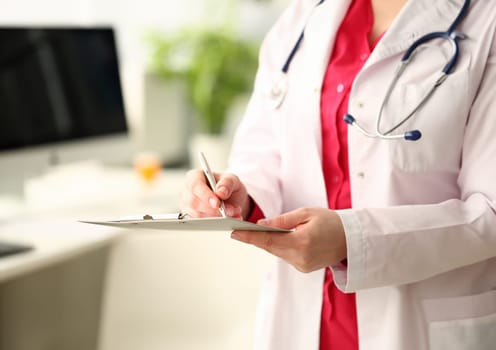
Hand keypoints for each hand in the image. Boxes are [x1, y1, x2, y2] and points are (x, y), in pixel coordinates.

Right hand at [181, 169, 251, 218]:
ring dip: (217, 217)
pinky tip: (229, 219)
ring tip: (233, 213)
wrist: (232, 199)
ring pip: (198, 215)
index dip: (205, 195)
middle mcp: (188, 191)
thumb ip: (227, 183)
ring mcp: (188, 206)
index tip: (217, 203)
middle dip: (214, 209)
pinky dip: (217, 223)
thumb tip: (220, 192)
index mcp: (195, 177)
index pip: (195, 185)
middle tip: (229, 210)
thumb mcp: (232, 179)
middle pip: (194, 202)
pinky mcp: (193, 218)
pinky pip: (202, 224)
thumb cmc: (227, 186)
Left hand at [231, 207, 346, 272]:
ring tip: (253, 232)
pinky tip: (275, 239)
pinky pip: (285, 255)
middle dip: (254, 238)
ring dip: (267, 242)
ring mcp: (302, 265)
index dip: (249, 237)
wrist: (351, 239)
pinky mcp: (304, 268)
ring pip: (276, 252)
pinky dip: (279, 247)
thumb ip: (282, 220)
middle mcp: (300, 257)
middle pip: (270, 247)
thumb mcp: (306, 213)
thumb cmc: (331, 222)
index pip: (268, 239)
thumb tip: (261, 224)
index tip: (233, 233)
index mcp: (302, 242)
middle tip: (237, 230)